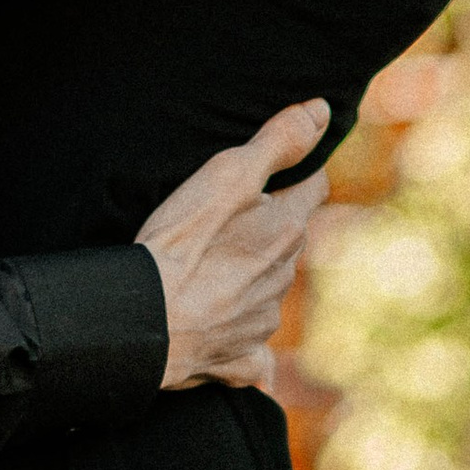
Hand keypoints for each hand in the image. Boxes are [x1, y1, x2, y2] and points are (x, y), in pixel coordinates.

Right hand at [136, 101, 330, 395]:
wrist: (147, 322)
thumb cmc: (182, 244)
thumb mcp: (227, 176)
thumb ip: (277, 142)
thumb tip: (322, 110)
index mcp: (286, 230)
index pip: (312, 188)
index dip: (296, 174)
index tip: (279, 169)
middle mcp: (283, 277)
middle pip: (287, 241)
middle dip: (268, 229)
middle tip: (228, 218)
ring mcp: (263, 322)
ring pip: (267, 290)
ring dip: (250, 279)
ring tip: (210, 270)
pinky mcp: (241, 359)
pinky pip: (252, 353)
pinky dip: (242, 344)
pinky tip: (225, 338)